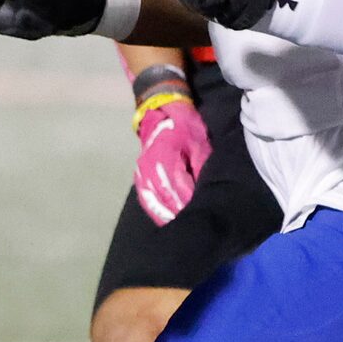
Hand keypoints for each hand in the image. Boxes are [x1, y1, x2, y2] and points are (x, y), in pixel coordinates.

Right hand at [132, 80, 210, 224]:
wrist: (161, 113)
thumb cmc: (184, 128)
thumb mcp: (199, 145)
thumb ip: (199, 168)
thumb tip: (201, 191)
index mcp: (165, 163)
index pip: (177, 192)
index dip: (187, 207)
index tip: (199, 218)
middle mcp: (149, 171)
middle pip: (162, 201)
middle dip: (176, 215)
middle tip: (190, 228)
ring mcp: (142, 174)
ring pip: (152, 201)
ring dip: (164, 215)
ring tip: (177, 225)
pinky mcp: (140, 176)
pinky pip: (146, 197)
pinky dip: (156, 208)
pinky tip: (165, 216)